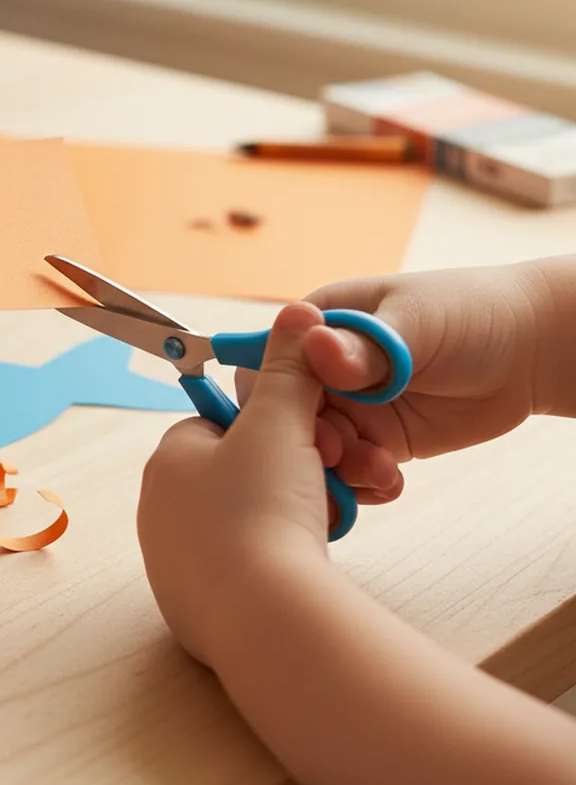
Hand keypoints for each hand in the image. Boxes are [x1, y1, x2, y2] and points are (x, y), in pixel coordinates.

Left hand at [138, 303, 331, 662]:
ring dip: (286, 519)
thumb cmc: (262, 511)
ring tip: (318, 524)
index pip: (216, 423)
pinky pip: (241, 574)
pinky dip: (273, 566)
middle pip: (234, 476)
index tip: (303, 438)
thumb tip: (294, 313)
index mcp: (166, 460)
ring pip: (242, 525)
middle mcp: (156, 512)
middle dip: (284, 476)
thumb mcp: (281, 424)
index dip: (268, 426)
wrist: (263, 618)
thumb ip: (289, 368)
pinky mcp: (192, 610)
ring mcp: (171, 565)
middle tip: (322, 484)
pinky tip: (301, 565)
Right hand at [235, 263, 550, 502]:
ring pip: (315, 448)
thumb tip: (318, 350)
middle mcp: (325, 370)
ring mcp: (350, 408)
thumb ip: (367, 346)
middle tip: (333, 452)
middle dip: (302, 439)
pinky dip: (359, 484)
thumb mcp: (414, 323)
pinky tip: (386, 483)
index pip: (267, 362)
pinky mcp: (376, 442)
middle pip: (284, 415)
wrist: (530, 350)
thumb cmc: (470, 312)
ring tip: (374, 469)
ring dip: (334, 467)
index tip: (285, 420)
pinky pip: (349, 471)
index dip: (268, 395)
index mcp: (319, 326)